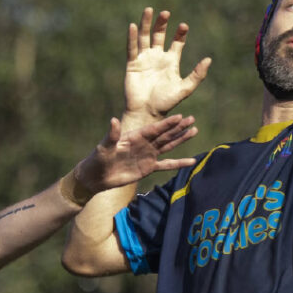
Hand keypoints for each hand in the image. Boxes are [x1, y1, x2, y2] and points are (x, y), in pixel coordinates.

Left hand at [73, 114, 197, 193]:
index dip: (167, 123)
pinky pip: (166, 165)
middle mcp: (144, 143)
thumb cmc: (99, 159)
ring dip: (181, 139)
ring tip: (194, 131)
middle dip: (178, 127)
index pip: (154, 128)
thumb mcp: (105, 146)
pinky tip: (191, 161)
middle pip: (165, 134)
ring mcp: (148, 155)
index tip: (180, 116)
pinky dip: (178, 163)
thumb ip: (112, 134)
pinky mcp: (148, 167)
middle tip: (192, 119)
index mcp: (135, 136)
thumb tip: (113, 120)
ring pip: (168, 146)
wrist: (98, 176)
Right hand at [123, 8, 211, 123]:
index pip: (176, 42)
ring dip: (147, 24)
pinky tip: (133, 26)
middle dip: (162, 24)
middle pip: (159, 35)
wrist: (147, 112)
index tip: (183, 26)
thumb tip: (208, 59)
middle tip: (166, 13)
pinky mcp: (132, 64)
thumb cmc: (166, 103)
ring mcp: (144, 59)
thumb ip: (197, 75)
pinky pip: (132, 48)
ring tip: (150, 10)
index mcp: (171, 62)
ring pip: (145, 37)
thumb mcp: (184, 89)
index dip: (180, 33)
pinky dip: (132, 37)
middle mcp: (157, 57)